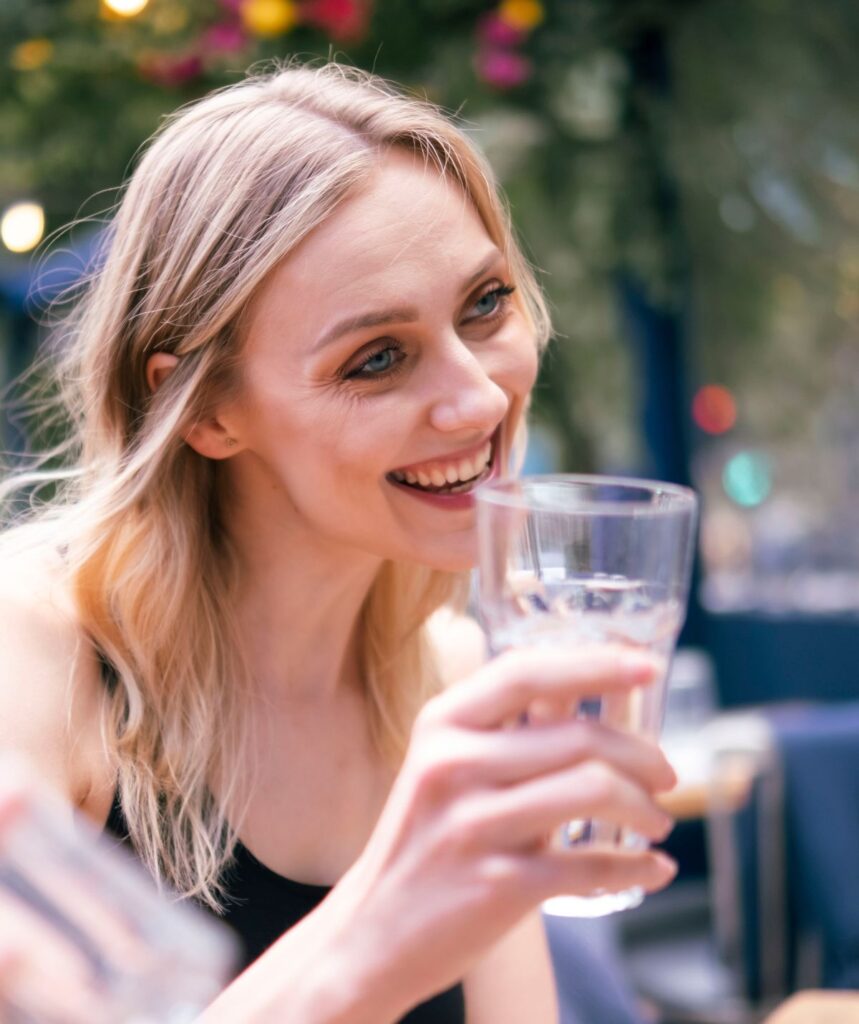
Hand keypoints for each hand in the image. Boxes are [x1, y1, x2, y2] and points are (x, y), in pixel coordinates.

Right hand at [333, 644, 677, 1016]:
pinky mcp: (496, 884)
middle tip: (666, 775)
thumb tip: (590, 692)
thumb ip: (508, 730)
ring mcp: (473, 824)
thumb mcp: (447, 766)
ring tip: (657, 820)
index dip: (594, 662)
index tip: (647, 664)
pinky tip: (653, 868)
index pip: (526, 672)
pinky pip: (590, 866)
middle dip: (642, 754)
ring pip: (592, 790)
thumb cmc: (424, 839)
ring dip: (645, 807)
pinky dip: (636, 866)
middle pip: (578, 735)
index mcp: (443, 723)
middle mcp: (452, 764)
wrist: (372, 932)